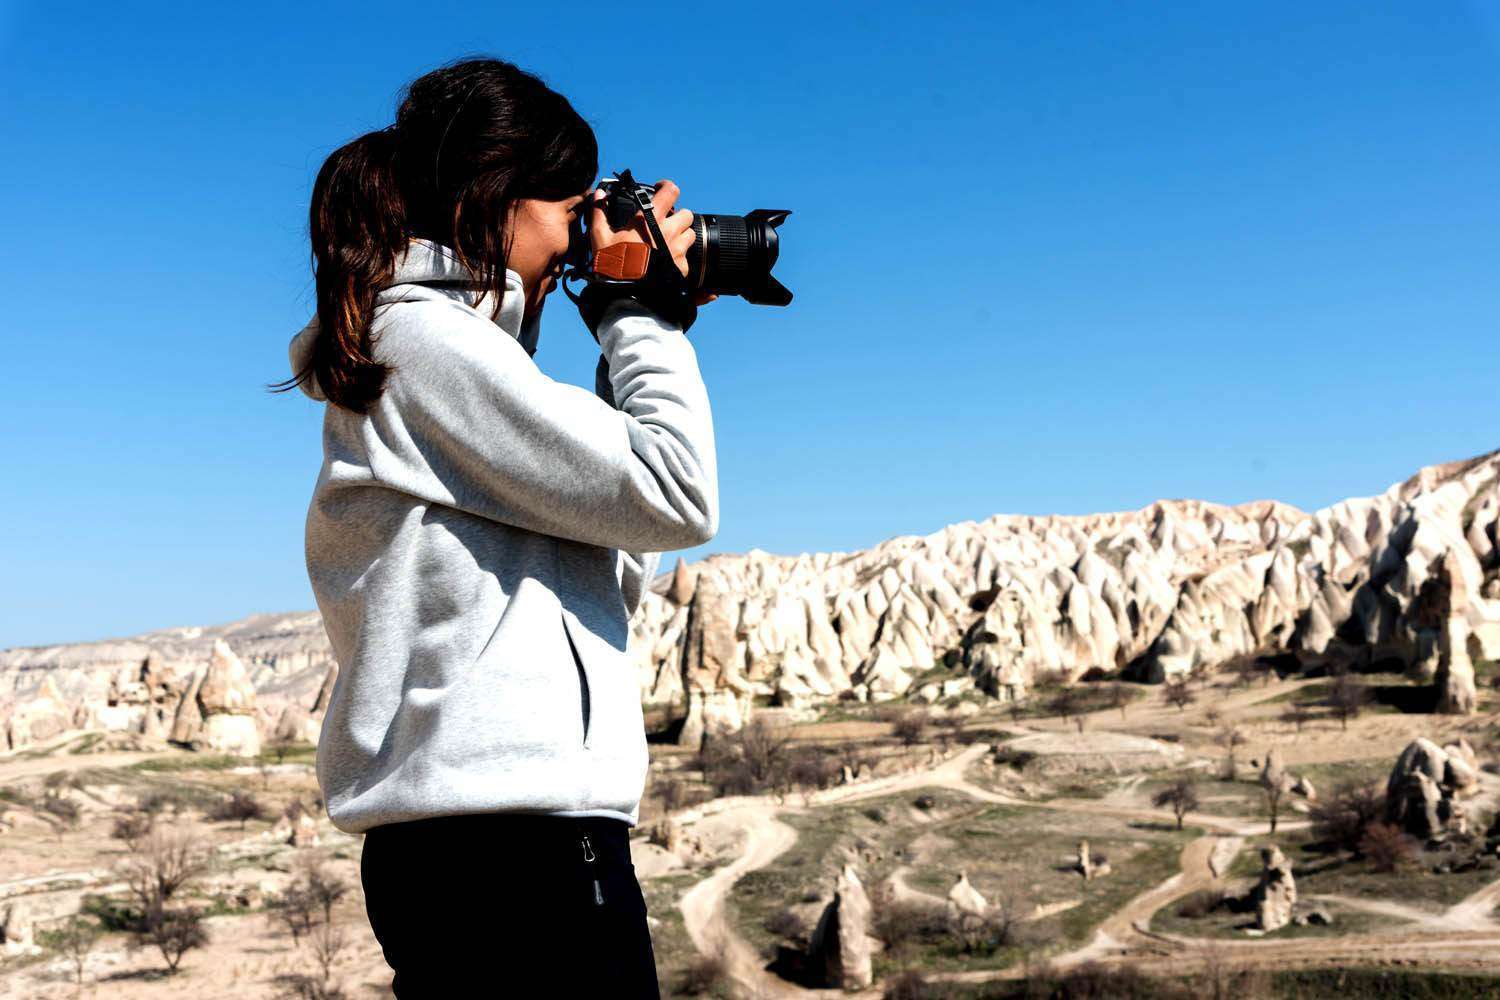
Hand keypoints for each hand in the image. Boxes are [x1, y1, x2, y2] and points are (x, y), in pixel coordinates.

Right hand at [589, 179, 717, 306]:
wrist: (626, 298)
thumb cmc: (613, 267)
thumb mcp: (600, 238)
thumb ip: (599, 213)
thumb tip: (598, 196)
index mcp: (650, 220)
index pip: (670, 191)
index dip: (666, 187)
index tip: (661, 191)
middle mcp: (669, 233)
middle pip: (687, 214)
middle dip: (678, 216)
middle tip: (665, 224)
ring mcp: (678, 252)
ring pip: (690, 235)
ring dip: (682, 236)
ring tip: (668, 244)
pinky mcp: (682, 270)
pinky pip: (688, 259)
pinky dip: (681, 259)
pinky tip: (668, 264)